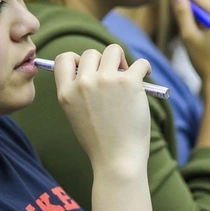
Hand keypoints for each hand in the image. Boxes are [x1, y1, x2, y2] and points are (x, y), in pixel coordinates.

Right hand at [53, 44, 150, 169]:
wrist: (117, 160)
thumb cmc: (99, 142)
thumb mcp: (75, 115)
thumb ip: (77, 91)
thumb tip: (91, 69)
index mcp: (66, 92)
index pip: (64, 58)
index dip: (77, 60)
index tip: (89, 69)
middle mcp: (84, 83)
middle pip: (91, 53)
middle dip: (103, 62)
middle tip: (113, 77)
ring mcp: (106, 81)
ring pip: (113, 50)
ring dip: (121, 60)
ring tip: (128, 75)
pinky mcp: (129, 83)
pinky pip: (140, 63)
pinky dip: (144, 68)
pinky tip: (146, 77)